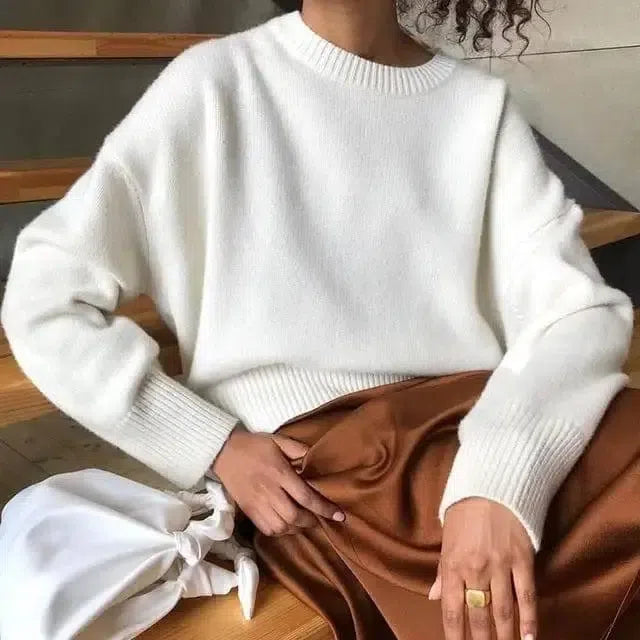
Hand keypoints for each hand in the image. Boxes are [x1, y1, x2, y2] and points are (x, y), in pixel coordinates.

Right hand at [212, 424, 344, 535]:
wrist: (224, 451)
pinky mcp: (248, 510)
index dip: (324, 508)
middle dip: (311, 522)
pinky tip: (286, 525)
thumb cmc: (254, 445)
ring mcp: (257, 503)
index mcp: (279, 473)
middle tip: (320, 519)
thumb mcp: (279, 440)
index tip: (339, 515)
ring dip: (296, 528)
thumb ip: (299, 450)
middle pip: (294, 517)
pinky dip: (280, 532)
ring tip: (304, 522)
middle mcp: (269, 491)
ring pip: (281, 527)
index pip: (306, 496)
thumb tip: (316, 459)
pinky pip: (267, 529)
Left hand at [428, 497, 535, 639]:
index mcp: (453, 564)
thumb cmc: (465, 511)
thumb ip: (443, 571)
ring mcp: (500, 566)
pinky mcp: (523, 561)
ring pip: (504, 612)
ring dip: (505, 637)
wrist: (492, 485)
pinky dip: (529, 621)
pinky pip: (527, 597)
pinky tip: (528, 638)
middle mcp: (475, 569)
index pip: (452, 610)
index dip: (454, 635)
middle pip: (479, 616)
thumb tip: (434, 597)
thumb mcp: (447, 538)